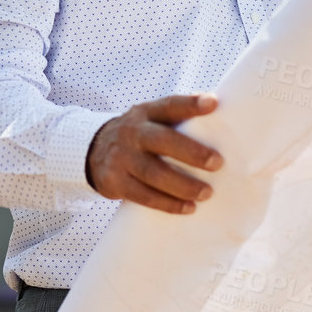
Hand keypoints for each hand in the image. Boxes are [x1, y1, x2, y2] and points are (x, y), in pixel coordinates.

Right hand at [85, 93, 222, 213]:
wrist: (94, 151)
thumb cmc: (139, 136)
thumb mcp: (150, 119)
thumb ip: (177, 117)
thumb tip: (217, 111)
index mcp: (145, 113)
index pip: (169, 106)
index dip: (190, 104)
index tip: (212, 104)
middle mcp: (132, 132)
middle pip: (162, 140)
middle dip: (191, 152)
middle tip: (217, 163)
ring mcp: (121, 158)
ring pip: (154, 173)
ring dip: (183, 185)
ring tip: (206, 192)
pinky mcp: (115, 181)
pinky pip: (145, 196)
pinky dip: (169, 204)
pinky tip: (188, 207)